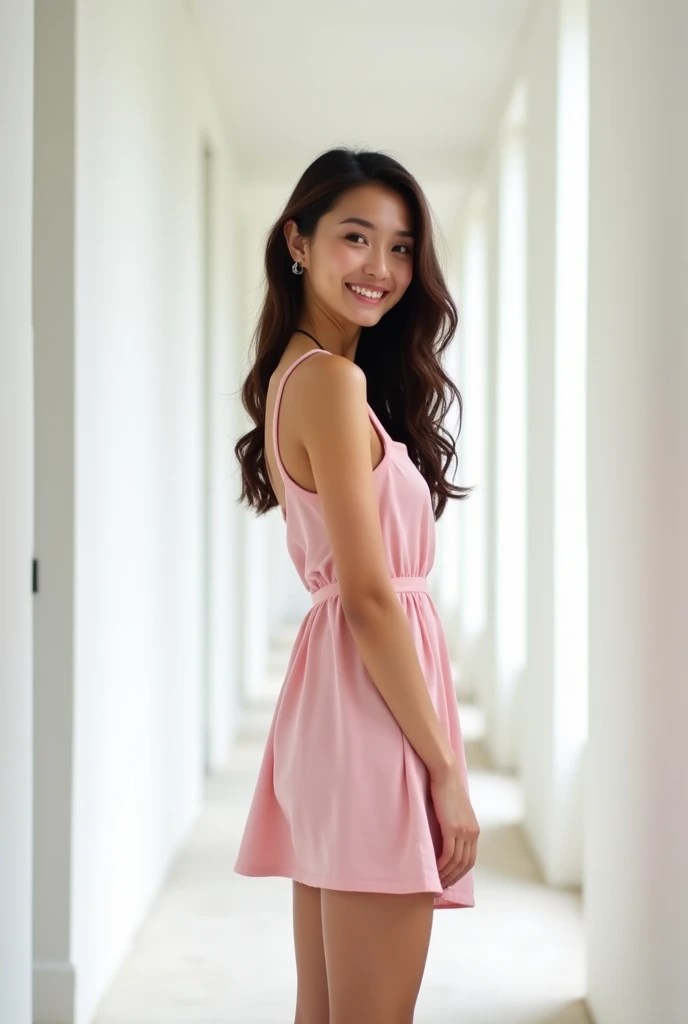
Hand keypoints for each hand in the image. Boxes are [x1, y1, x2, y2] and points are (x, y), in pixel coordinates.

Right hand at [429, 760, 479, 889]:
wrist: (444, 774)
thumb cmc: (444, 789)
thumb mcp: (452, 811)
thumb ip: (452, 825)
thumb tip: (442, 836)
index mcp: (474, 830)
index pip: (470, 859)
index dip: (460, 873)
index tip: (449, 880)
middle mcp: (472, 832)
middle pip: (465, 864)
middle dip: (454, 878)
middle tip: (441, 887)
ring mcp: (464, 831)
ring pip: (457, 862)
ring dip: (446, 875)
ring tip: (435, 883)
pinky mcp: (453, 828)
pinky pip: (449, 855)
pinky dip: (442, 866)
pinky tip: (434, 871)